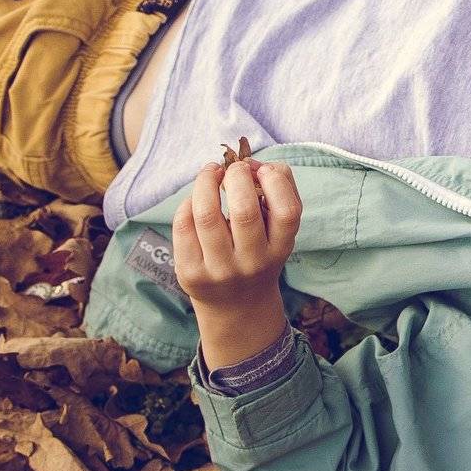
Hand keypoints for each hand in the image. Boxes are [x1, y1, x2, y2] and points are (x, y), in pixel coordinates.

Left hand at [173, 158, 300, 310]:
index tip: (262, 170)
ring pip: (207, 215)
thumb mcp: (279, 232)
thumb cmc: (260, 253)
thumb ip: (279, 192)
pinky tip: (195, 199)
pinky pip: (184, 227)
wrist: (236, 306)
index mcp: (281, 249)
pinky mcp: (191, 273)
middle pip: (245, 210)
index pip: (287, 211)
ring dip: (206, 182)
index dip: (275, 181)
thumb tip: (252, 164)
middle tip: (232, 168)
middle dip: (236, 176)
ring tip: (210, 172)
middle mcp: (253, 263)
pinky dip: (188, 203)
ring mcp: (220, 270)